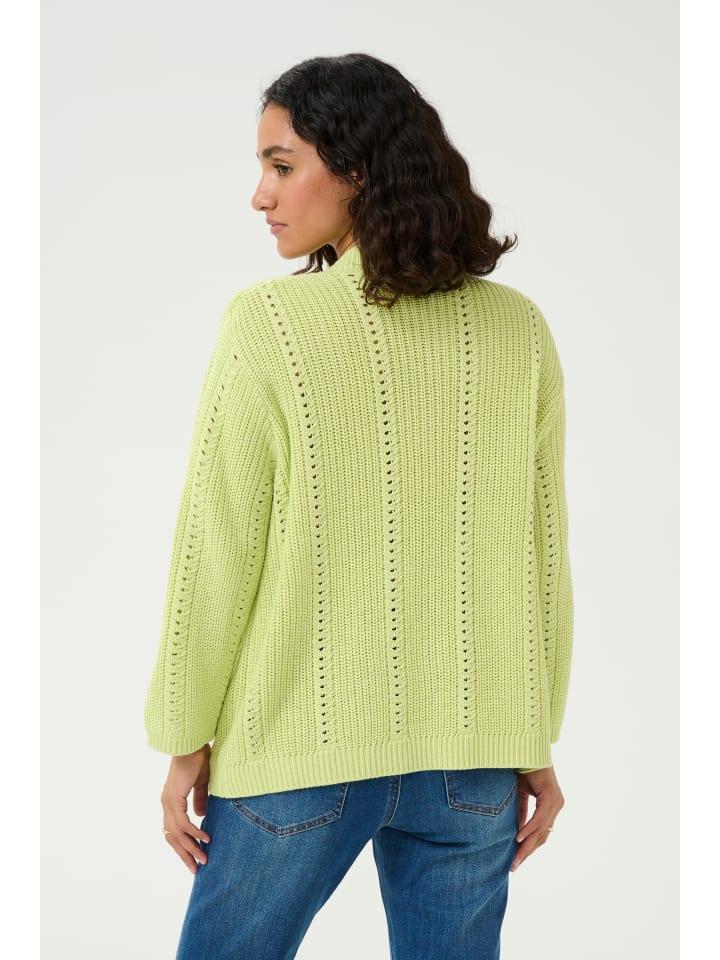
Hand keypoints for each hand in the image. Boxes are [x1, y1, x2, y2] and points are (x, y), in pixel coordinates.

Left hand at [160, 743, 212, 873]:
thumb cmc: (198, 758)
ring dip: (191, 848)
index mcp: (171, 801)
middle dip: (185, 854)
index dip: (183, 845)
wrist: (192, 744)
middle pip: (173, 837)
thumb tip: (200, 817)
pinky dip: (194, 833)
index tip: (194, 858)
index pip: (174, 831)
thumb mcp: (202, 783)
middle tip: (196, 869)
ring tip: (202, 860)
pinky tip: (205, 839)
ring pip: (177, 834)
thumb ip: (200, 800)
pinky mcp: (175, 799)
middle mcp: (167, 805)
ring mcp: (169, 802)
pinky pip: (184, 823)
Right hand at [511, 765, 563, 871]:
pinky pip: (538, 818)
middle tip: (514, 867)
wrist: (526, 749)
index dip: (528, 848)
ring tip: (515, 860)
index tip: (516, 860)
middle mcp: (556, 806)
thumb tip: (516, 833)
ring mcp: (555, 802)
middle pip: (541, 836)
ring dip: (526, 846)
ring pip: (541, 830)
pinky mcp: (550, 797)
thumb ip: (520, 813)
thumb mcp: (519, 795)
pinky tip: (518, 839)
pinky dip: (528, 829)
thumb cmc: (522, 768)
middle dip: (526, 853)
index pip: (540, 833)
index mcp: (550, 806)